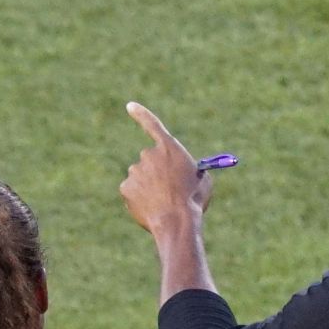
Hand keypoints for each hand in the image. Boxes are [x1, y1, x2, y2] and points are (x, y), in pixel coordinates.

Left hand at [120, 102, 213, 235]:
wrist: (177, 222)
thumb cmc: (193, 201)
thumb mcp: (203, 181)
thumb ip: (193, 171)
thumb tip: (189, 173)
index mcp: (170, 148)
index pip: (152, 124)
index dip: (140, 114)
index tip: (129, 106)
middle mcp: (149, 155)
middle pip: (149, 159)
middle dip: (156, 171)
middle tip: (167, 188)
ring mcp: (135, 171)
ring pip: (140, 177)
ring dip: (149, 186)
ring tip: (163, 203)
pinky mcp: (125, 187)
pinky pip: (132, 192)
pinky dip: (139, 199)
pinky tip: (151, 209)